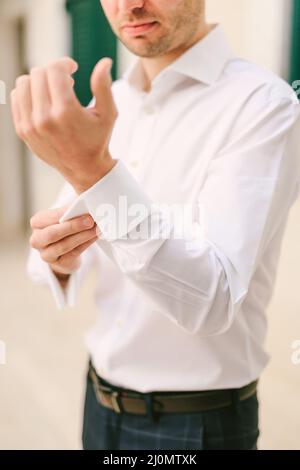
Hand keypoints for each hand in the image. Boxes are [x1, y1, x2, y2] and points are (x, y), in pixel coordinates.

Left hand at [10, 57, 117, 192]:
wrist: (84, 169)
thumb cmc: (97, 139)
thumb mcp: (108, 114)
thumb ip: (104, 86)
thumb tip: (105, 62)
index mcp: (66, 112)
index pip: (54, 69)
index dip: (65, 63)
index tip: (73, 69)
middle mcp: (45, 119)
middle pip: (38, 73)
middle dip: (53, 72)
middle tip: (66, 82)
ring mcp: (30, 126)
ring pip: (23, 82)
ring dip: (38, 80)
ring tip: (52, 90)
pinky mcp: (22, 131)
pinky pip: (16, 98)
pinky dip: (28, 93)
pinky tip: (42, 99)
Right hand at [29, 206, 98, 278]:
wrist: (63, 251)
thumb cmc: (63, 228)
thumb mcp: (63, 217)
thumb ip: (71, 211)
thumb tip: (87, 203)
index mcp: (37, 223)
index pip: (50, 218)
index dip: (67, 213)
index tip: (83, 209)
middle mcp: (37, 240)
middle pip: (52, 234)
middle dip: (73, 227)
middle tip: (90, 221)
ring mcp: (46, 254)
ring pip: (64, 245)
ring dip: (83, 236)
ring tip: (96, 229)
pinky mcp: (59, 264)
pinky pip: (74, 253)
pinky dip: (86, 244)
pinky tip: (95, 237)